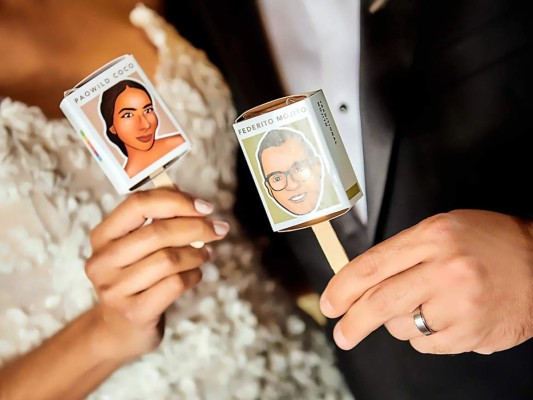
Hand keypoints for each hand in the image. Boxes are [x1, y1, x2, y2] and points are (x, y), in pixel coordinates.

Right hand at [85, 188, 228, 361]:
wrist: (120, 329)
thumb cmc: (136, 278)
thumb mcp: (138, 246)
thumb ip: (160, 220)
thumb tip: (195, 204)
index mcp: (102, 236)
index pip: (137, 204)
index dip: (176, 201)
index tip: (205, 207)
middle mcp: (102, 261)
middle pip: (157, 232)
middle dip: (197, 227)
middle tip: (219, 229)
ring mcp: (115, 289)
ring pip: (169, 259)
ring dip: (197, 253)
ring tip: (206, 253)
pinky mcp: (134, 312)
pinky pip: (175, 284)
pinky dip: (193, 275)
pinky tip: (195, 274)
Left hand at [320, 210, 532, 353]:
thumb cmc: (488, 243)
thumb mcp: (441, 230)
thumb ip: (401, 253)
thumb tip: (360, 280)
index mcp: (432, 237)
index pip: (371, 265)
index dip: (342, 287)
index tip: (329, 303)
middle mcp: (445, 270)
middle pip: (380, 303)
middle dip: (353, 322)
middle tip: (342, 333)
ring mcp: (460, 304)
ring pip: (403, 327)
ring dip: (400, 322)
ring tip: (424, 306)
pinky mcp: (472, 333)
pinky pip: (427, 345)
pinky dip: (424, 337)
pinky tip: (442, 318)